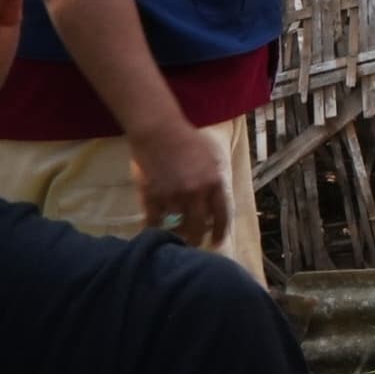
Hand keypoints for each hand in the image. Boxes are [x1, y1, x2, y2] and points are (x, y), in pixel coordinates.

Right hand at [128, 116, 233, 249]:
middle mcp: (196, 193)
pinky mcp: (152, 197)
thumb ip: (214, 179)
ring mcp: (173, 196)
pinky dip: (154, 227)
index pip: (222, 214)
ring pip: (176, 223)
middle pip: (198, 225)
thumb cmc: (186, 139)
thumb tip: (215, 199)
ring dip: (175, 229)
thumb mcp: (211, 157)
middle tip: (194, 242)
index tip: (217, 242)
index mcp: (214, 182)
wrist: (158, 131)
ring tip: (174, 232)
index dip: (220, 231)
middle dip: (197, 237)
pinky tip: (154, 229)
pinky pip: (154, 221)